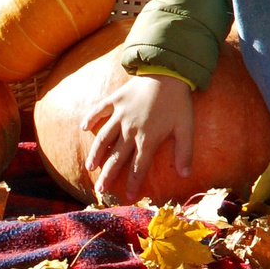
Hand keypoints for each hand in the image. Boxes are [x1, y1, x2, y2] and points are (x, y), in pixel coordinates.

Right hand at [82, 72, 192, 202]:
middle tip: (100, 190)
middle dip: (108, 176)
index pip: (138, 167)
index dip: (134, 183)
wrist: (169, 71)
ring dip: (96, 153)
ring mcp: (120, 115)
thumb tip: (186, 175)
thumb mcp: (186, 127)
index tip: (129, 197)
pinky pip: (99, 110)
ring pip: (103, 138)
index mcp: (148, 139)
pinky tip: (83, 127)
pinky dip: (90, 118)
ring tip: (90, 167)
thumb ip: (185, 152)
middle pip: (117, 158)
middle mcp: (130, 130)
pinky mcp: (116, 100)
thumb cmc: (178, 101)